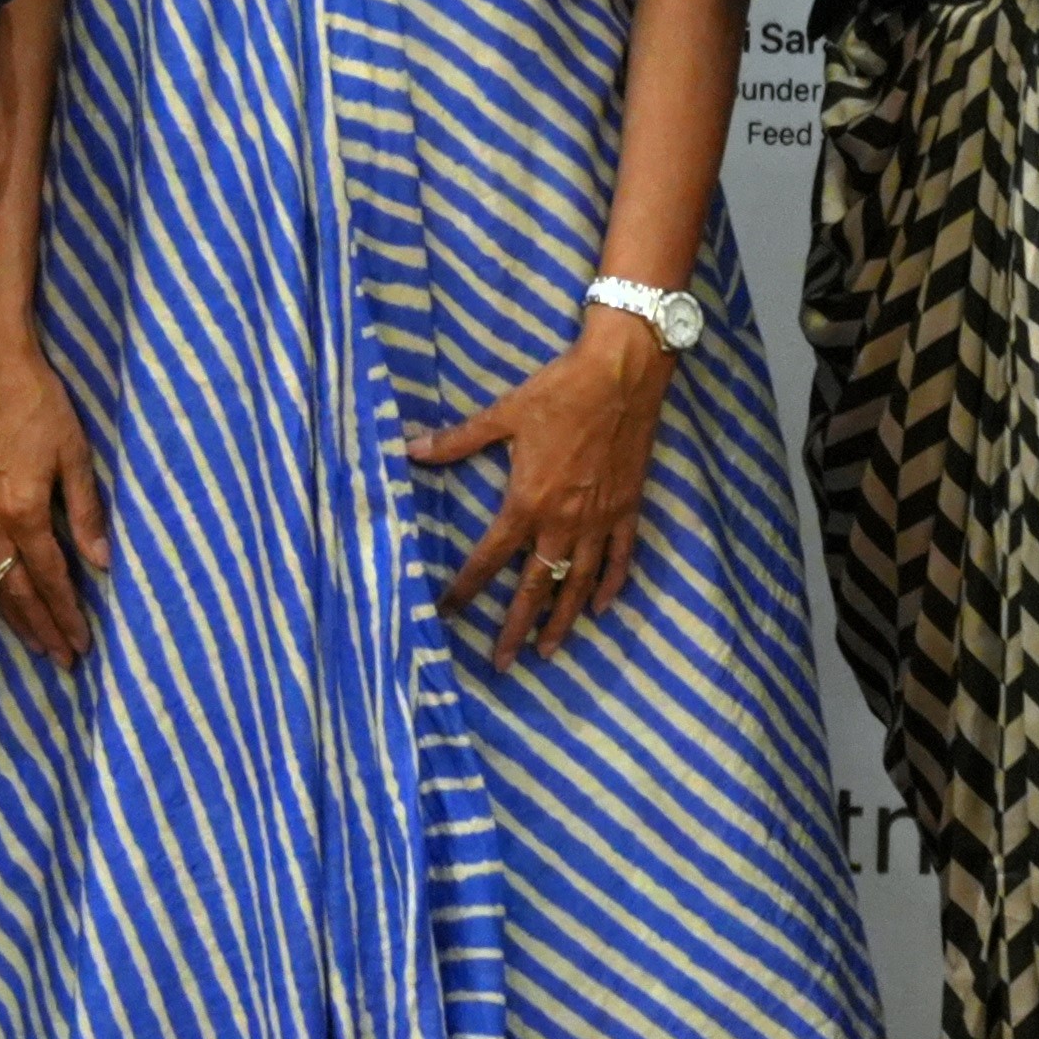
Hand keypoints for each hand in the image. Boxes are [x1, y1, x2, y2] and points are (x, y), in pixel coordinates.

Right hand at [0, 330, 114, 663]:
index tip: (80, 644)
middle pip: (13, 591)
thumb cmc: (39, 400)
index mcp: (21, 512)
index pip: (48, 579)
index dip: (65, 615)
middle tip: (60, 659)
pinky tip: (6, 589)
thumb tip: (102, 561)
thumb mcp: (75, 454)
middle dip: (38, 628)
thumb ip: (87, 511)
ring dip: (13, 612)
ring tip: (35, 639)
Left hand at [406, 310, 670, 665]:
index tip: (448, 613)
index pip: (489, 559)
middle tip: (502, 664)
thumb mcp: (504, 414)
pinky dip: (611, 585)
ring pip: (578, 582)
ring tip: (548, 650)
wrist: (622, 374)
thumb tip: (410, 449)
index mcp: (527, 502)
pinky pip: (619, 558)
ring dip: (563, 620)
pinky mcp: (627, 509)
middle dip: (516, 627)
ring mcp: (599, 520)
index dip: (466, 588)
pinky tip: (601, 607)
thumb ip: (458, 440)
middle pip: (536, 587)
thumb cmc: (560, 391)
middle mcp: (563, 521)